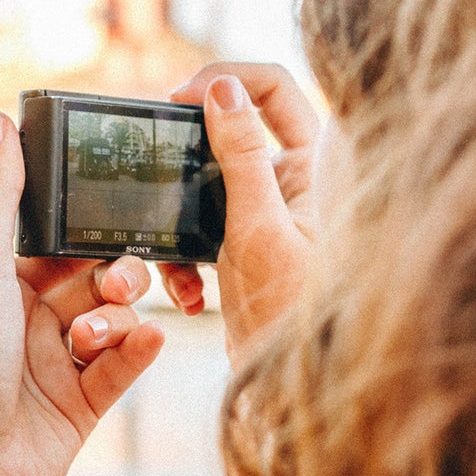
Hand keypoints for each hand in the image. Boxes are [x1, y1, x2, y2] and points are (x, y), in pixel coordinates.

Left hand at [0, 112, 163, 475]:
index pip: (56, 237)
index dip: (90, 221)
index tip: (125, 200)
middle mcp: (25, 319)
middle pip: (94, 275)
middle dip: (116, 272)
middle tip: (120, 279)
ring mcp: (56, 362)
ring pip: (114, 317)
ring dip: (117, 318)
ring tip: (95, 336)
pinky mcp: (82, 404)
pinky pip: (125, 364)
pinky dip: (137, 350)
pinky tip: (149, 343)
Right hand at [164, 63, 320, 365]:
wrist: (296, 396)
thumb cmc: (296, 318)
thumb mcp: (259, 230)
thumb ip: (242, 156)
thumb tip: (221, 89)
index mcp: (318, 165)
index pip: (274, 87)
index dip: (225, 79)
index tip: (178, 100)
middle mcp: (299, 183)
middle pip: (237, 127)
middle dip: (191, 143)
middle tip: (157, 151)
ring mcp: (273, 215)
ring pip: (212, 180)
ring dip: (181, 206)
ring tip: (164, 242)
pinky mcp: (249, 247)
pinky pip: (205, 226)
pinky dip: (185, 252)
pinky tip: (186, 291)